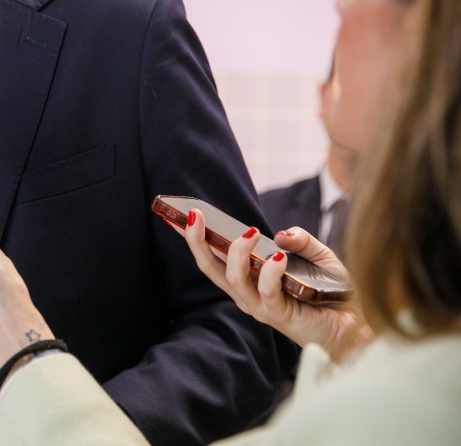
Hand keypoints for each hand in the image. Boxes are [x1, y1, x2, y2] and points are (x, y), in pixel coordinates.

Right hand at [180, 209, 372, 361]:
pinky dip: (269, 272)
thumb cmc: (334, 292)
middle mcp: (247, 293)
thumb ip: (300, 240)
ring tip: (250, 233)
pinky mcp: (280, 316)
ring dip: (237, 252)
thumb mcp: (318, 255)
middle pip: (210, 268)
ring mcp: (260, 306)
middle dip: (198, 241)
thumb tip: (280, 234)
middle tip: (195, 217)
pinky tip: (280, 258)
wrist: (359, 325)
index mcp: (249, 277)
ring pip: (233, 279)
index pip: (214, 255)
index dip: (194, 236)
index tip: (179, 213)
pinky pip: (267, 292)